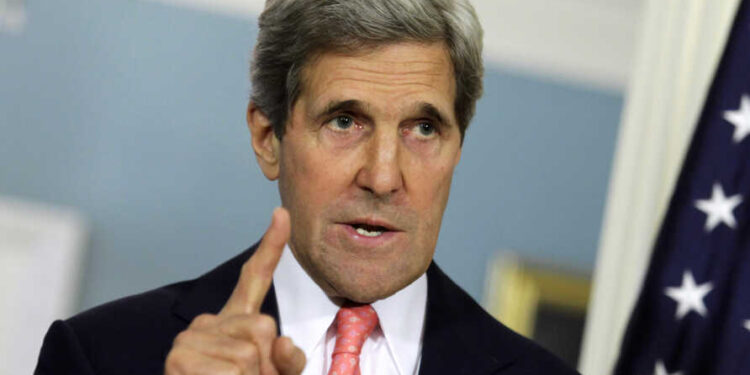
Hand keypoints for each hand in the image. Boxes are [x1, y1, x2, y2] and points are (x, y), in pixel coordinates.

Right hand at [165, 207, 305, 374]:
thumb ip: (286, 361)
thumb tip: (282, 343)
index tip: (281, 214)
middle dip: (266, 364)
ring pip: (249, 354)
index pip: (254, 279)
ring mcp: (191, 337)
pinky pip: (231, 371)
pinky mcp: (179, 357)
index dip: (271, 247)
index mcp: (234, 323)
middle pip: (263, 326)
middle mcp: (208, 322)